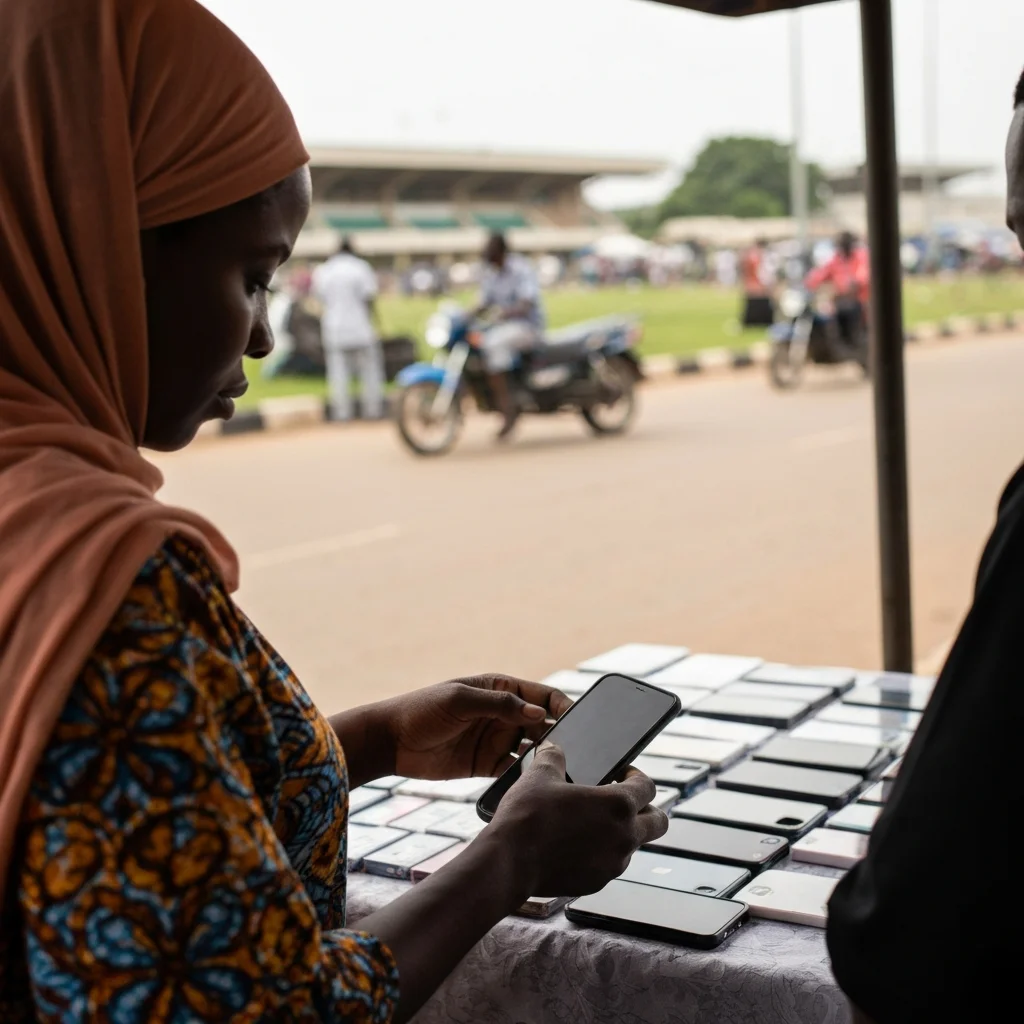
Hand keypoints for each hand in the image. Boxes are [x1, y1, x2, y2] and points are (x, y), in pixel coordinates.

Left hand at [381, 675, 572, 780]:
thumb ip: (499, 705)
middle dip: (562, 735)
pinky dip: (527, 776)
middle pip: (543, 724)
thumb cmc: (423, 710)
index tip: (579, 722)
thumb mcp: (460, 700)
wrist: (391, 741)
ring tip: (561, 770)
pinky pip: (516, 771)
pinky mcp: (488, 765)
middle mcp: (505, 714)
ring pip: (534, 749)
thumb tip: (536, 713)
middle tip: (579, 751)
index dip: (563, 706)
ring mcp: (497, 740)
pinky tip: (536, 784)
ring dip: (547, 757)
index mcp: (501, 689)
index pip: (543, 695)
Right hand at [487, 743, 668, 898]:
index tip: (620, 774)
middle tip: (621, 801)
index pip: (648, 787)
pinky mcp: (598, 883)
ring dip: (622, 832)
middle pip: (658, 822)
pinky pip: (611, 864)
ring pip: (634, 845)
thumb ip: (554, 757)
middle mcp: (624, 836)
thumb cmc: (527, 816)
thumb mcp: (540, 775)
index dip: (636, 777)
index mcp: (618, 804)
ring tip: (592, 823)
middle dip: (646, 809)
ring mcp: (613, 863)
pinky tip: (576, 844)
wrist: (509, 862)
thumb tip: (553, 748)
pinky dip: (602, 853)